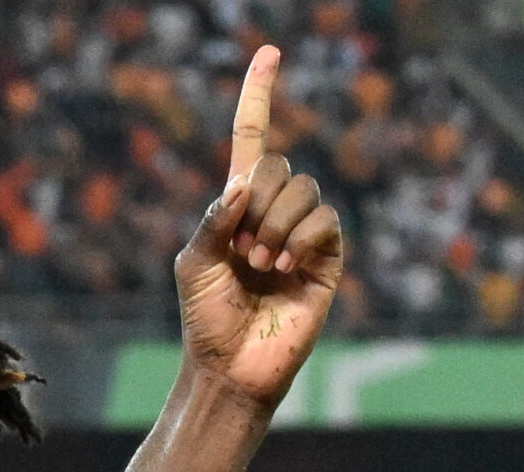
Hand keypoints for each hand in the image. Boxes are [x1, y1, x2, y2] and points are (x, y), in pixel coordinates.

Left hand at [173, 46, 343, 410]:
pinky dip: (299, 239)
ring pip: (302, 190)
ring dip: (274, 226)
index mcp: (237, 206)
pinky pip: (324, 219)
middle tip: (241, 252)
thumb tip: (247, 180)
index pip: (252, 139)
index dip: (259, 97)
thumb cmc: (204, 319)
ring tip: (260, 266)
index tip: (269, 52)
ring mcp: (304, 232)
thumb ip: (216, 217)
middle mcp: (273, 212)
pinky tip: (283, 269)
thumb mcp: (195, 262)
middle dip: (254, 204)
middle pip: (278, 165)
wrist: (230, 366)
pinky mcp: (328, 257)